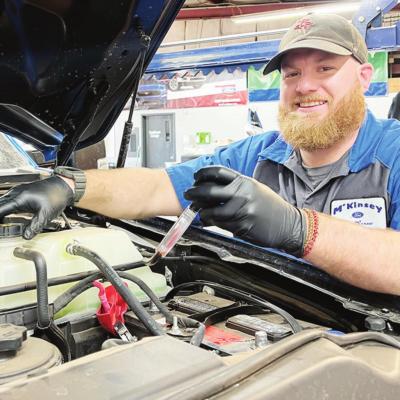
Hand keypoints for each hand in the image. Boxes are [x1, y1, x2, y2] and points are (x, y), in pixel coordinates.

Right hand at [0, 176, 73, 238]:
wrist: (64, 185)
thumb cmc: (57, 196)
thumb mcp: (45, 214)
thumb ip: (34, 226)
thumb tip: (26, 236)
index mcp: (19, 198)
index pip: (0, 209)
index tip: (0, 226)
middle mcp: (16, 193)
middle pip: (0, 205)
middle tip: (2, 226)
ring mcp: (18, 191)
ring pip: (3, 202)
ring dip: (1, 212)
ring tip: (3, 223)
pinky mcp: (22, 192)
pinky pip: (8, 200)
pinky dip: (4, 208)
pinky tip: (6, 215)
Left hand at [184, 166, 306, 255]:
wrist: (288, 224)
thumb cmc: (270, 206)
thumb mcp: (255, 189)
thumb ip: (235, 187)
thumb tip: (211, 189)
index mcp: (244, 182)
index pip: (218, 172)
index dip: (202, 174)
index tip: (195, 178)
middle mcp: (242, 194)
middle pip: (209, 191)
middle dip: (194, 193)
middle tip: (188, 194)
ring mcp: (241, 210)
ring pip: (212, 211)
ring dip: (202, 213)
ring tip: (201, 213)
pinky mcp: (241, 226)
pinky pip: (220, 224)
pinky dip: (212, 223)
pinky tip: (210, 221)